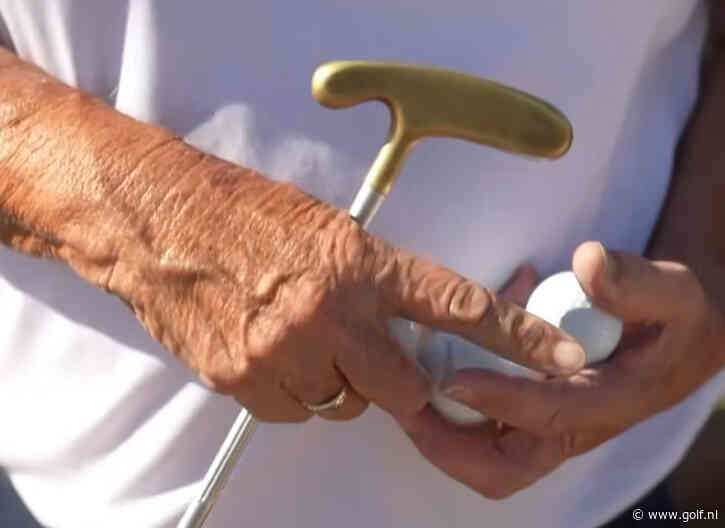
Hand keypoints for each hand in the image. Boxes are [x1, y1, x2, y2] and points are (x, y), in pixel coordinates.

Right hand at [95, 147, 587, 422]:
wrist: (160, 223)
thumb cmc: (244, 212)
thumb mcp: (326, 229)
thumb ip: (371, 282)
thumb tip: (402, 327)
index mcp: (360, 265)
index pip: (458, 306)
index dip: (519, 336)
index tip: (564, 356)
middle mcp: (330, 315)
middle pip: (403, 388)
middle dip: (399, 381)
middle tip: (369, 349)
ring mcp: (286, 353)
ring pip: (344, 404)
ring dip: (338, 382)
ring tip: (303, 339)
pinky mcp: (244, 381)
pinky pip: (295, 411)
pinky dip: (293, 391)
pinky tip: (270, 351)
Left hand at [399, 241, 724, 497]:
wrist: (679, 341)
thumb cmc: (674, 318)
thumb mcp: (672, 292)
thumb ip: (635, 282)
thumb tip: (588, 264)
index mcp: (609, 402)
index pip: (548, 413)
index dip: (499, 397)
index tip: (451, 377)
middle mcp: (573, 427)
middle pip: (503, 467)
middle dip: (449, 447)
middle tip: (405, 407)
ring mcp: (549, 428)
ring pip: (485, 458)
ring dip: (439, 434)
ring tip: (399, 394)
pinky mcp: (533, 416)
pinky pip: (482, 430)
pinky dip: (451, 408)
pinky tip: (433, 360)